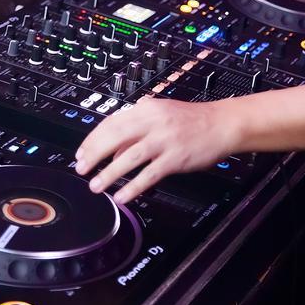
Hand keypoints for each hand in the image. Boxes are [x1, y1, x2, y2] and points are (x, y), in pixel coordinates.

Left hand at [74, 97, 233, 205]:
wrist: (223, 124)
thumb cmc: (194, 120)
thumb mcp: (162, 114)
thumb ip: (137, 128)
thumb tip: (114, 149)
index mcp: (148, 108)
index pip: (111, 122)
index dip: (92, 139)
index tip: (81, 153)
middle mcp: (155, 121)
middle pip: (115, 136)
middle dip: (94, 155)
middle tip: (82, 169)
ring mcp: (165, 139)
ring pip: (129, 157)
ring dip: (109, 173)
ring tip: (96, 186)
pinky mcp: (176, 157)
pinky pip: (149, 174)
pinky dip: (132, 186)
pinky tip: (122, 196)